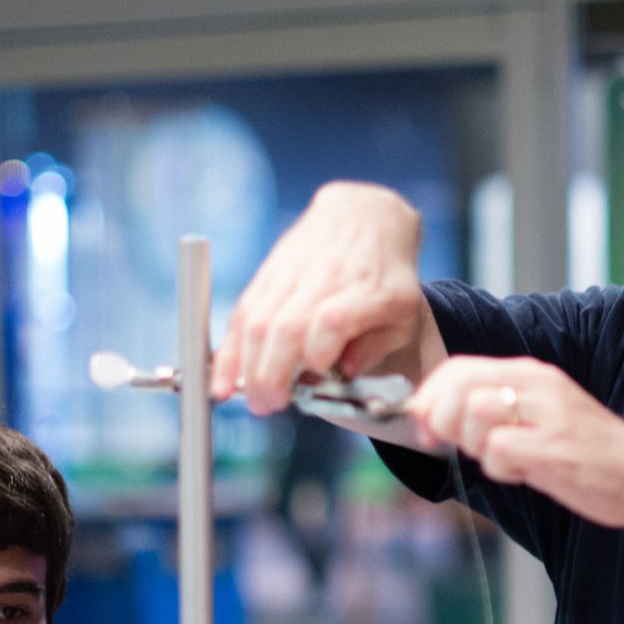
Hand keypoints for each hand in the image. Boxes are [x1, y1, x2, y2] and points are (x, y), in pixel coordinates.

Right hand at [214, 182, 430, 412]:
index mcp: (367, 291)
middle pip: (286, 326)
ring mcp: (292, 274)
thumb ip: (376, 347)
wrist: (363, 216)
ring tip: (240, 397)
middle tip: (268, 406)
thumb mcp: (402, 314)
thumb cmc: (388, 277)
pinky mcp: (268, 273)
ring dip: (243, 362)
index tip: (316, 379)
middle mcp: (325, 279)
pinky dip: (228, 345)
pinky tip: (221, 375)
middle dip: (271, 372)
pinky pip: (242, 311)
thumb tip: (345, 374)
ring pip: (258, 319)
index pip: (332, 321)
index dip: (319, 353)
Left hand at [405, 356, 623, 532]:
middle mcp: (540, 384)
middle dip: (443, 422)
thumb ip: (494, 411)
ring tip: (507, 460)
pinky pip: (497, 451)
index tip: (425, 426)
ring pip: (474, 414)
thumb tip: (432, 417)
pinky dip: (501, 470)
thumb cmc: (589, 456)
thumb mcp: (541, 418)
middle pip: (458, 387)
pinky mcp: (553, 447)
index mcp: (534, 373)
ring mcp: (548, 413)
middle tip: (463, 447)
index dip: (429, 396)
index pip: (459, 368)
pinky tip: (527, 474)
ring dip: (476, 446)